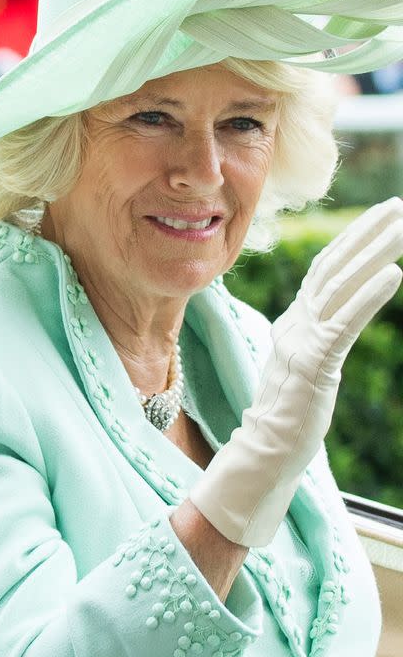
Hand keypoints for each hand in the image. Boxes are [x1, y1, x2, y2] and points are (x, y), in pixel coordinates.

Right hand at [191, 197, 402, 546]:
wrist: (266, 451)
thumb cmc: (288, 415)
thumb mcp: (303, 364)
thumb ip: (312, 337)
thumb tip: (326, 320)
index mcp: (295, 321)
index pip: (325, 269)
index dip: (351, 239)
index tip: (380, 216)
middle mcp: (296, 323)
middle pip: (334, 266)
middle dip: (367, 232)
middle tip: (399, 205)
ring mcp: (302, 340)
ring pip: (340, 285)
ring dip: (374, 252)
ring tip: (402, 227)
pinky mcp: (314, 363)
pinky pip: (345, 323)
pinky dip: (370, 295)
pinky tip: (395, 275)